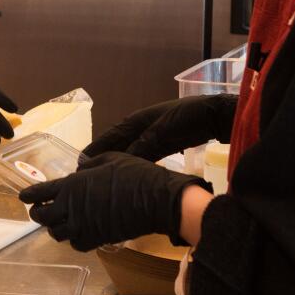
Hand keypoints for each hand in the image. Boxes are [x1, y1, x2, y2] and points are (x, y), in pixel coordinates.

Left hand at [19, 151, 210, 250]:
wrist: (155, 200)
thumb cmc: (134, 174)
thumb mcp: (108, 159)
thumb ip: (88, 167)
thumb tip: (79, 173)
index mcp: (71, 185)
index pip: (40, 193)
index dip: (28, 195)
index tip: (23, 197)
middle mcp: (71, 208)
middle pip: (42, 217)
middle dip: (37, 213)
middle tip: (39, 210)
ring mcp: (83, 226)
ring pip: (56, 234)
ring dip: (54, 228)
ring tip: (57, 223)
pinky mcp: (96, 240)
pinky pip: (76, 244)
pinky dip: (73, 239)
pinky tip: (77, 232)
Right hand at [81, 95, 236, 164]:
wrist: (213, 115)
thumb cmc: (186, 117)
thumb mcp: (161, 130)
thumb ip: (142, 145)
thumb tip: (121, 161)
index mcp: (136, 121)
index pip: (110, 137)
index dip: (96, 149)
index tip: (81, 162)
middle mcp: (140, 128)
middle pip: (117, 145)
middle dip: (103, 158)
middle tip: (89, 175)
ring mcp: (152, 136)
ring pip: (130, 152)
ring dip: (119, 163)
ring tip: (106, 179)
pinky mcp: (164, 145)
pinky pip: (144, 157)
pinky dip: (135, 165)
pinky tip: (131, 176)